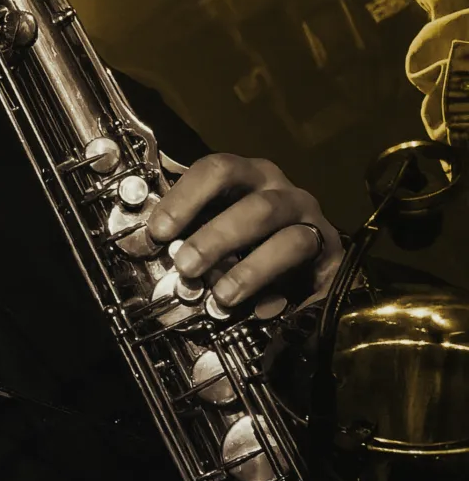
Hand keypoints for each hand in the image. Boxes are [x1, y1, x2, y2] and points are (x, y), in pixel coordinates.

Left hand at [144, 153, 341, 316]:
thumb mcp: (208, 229)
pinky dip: (288, 295)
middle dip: (217, 238)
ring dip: (251, 270)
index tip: (159, 232)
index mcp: (247, 177)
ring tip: (223, 295)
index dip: (186, 198)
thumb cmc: (240, 241)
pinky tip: (263, 311)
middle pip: (257, 207)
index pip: (218, 169)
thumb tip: (149, 247)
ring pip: (289, 239)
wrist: (295, 266)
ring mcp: (311, 223)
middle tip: (187, 266)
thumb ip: (184, 232)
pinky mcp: (331, 256)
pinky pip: (315, 278)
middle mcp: (283, 194)